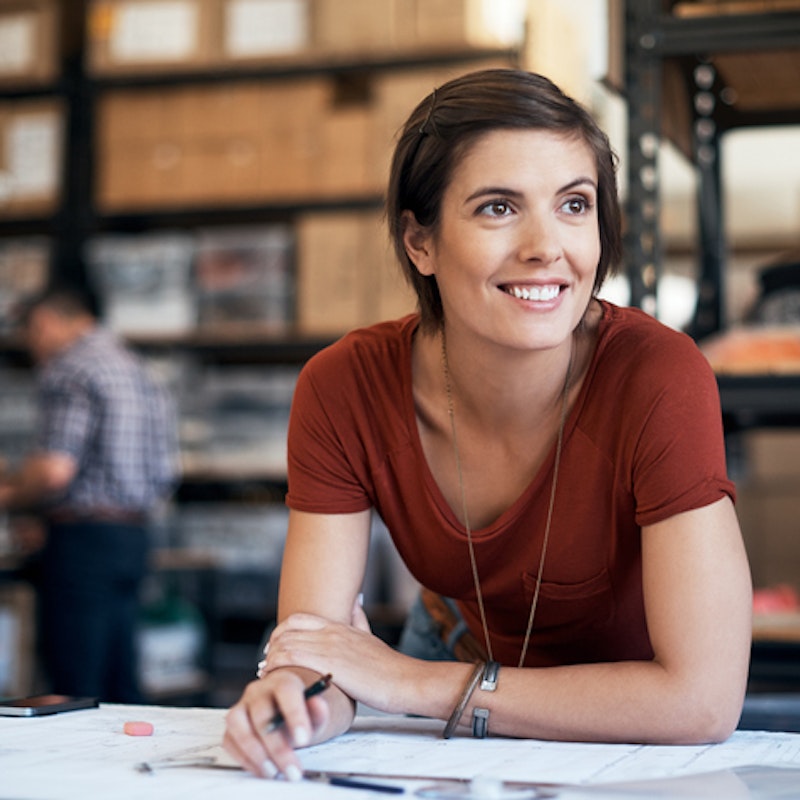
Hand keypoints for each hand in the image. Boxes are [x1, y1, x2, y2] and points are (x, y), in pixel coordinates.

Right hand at [223, 667, 337, 779]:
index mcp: (282, 682)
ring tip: (273, 772)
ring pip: (238, 724)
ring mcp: (241, 707)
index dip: (294, 714)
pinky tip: (262, 769)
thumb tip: (318, 704)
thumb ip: (318, 711)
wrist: (284, 715)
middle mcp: (258, 691)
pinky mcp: (231, 726)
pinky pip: (230, 741)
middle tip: (292, 769)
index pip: (285, 690)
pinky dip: (244, 759)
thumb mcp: (315, 714)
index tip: (303, 739)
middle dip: (277, 747)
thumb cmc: (299, 715)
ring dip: (255, 753)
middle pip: (261, 714)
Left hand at [262, 608, 410, 714]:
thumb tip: (355, 601)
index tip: (276, 646)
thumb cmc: (389, 666)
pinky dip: (276, 666)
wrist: (405, 680)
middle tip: (267, 662)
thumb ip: (359, 619)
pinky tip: (274, 678)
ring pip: (285, 643)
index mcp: (339, 626)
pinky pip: (292, 657)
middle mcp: (331, 632)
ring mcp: (330, 646)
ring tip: (267, 672)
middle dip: (272, 645)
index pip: (298, 619)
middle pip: (287, 630)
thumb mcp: (370, 636)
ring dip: (270, 657)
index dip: (281, 631)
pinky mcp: (329, 664)